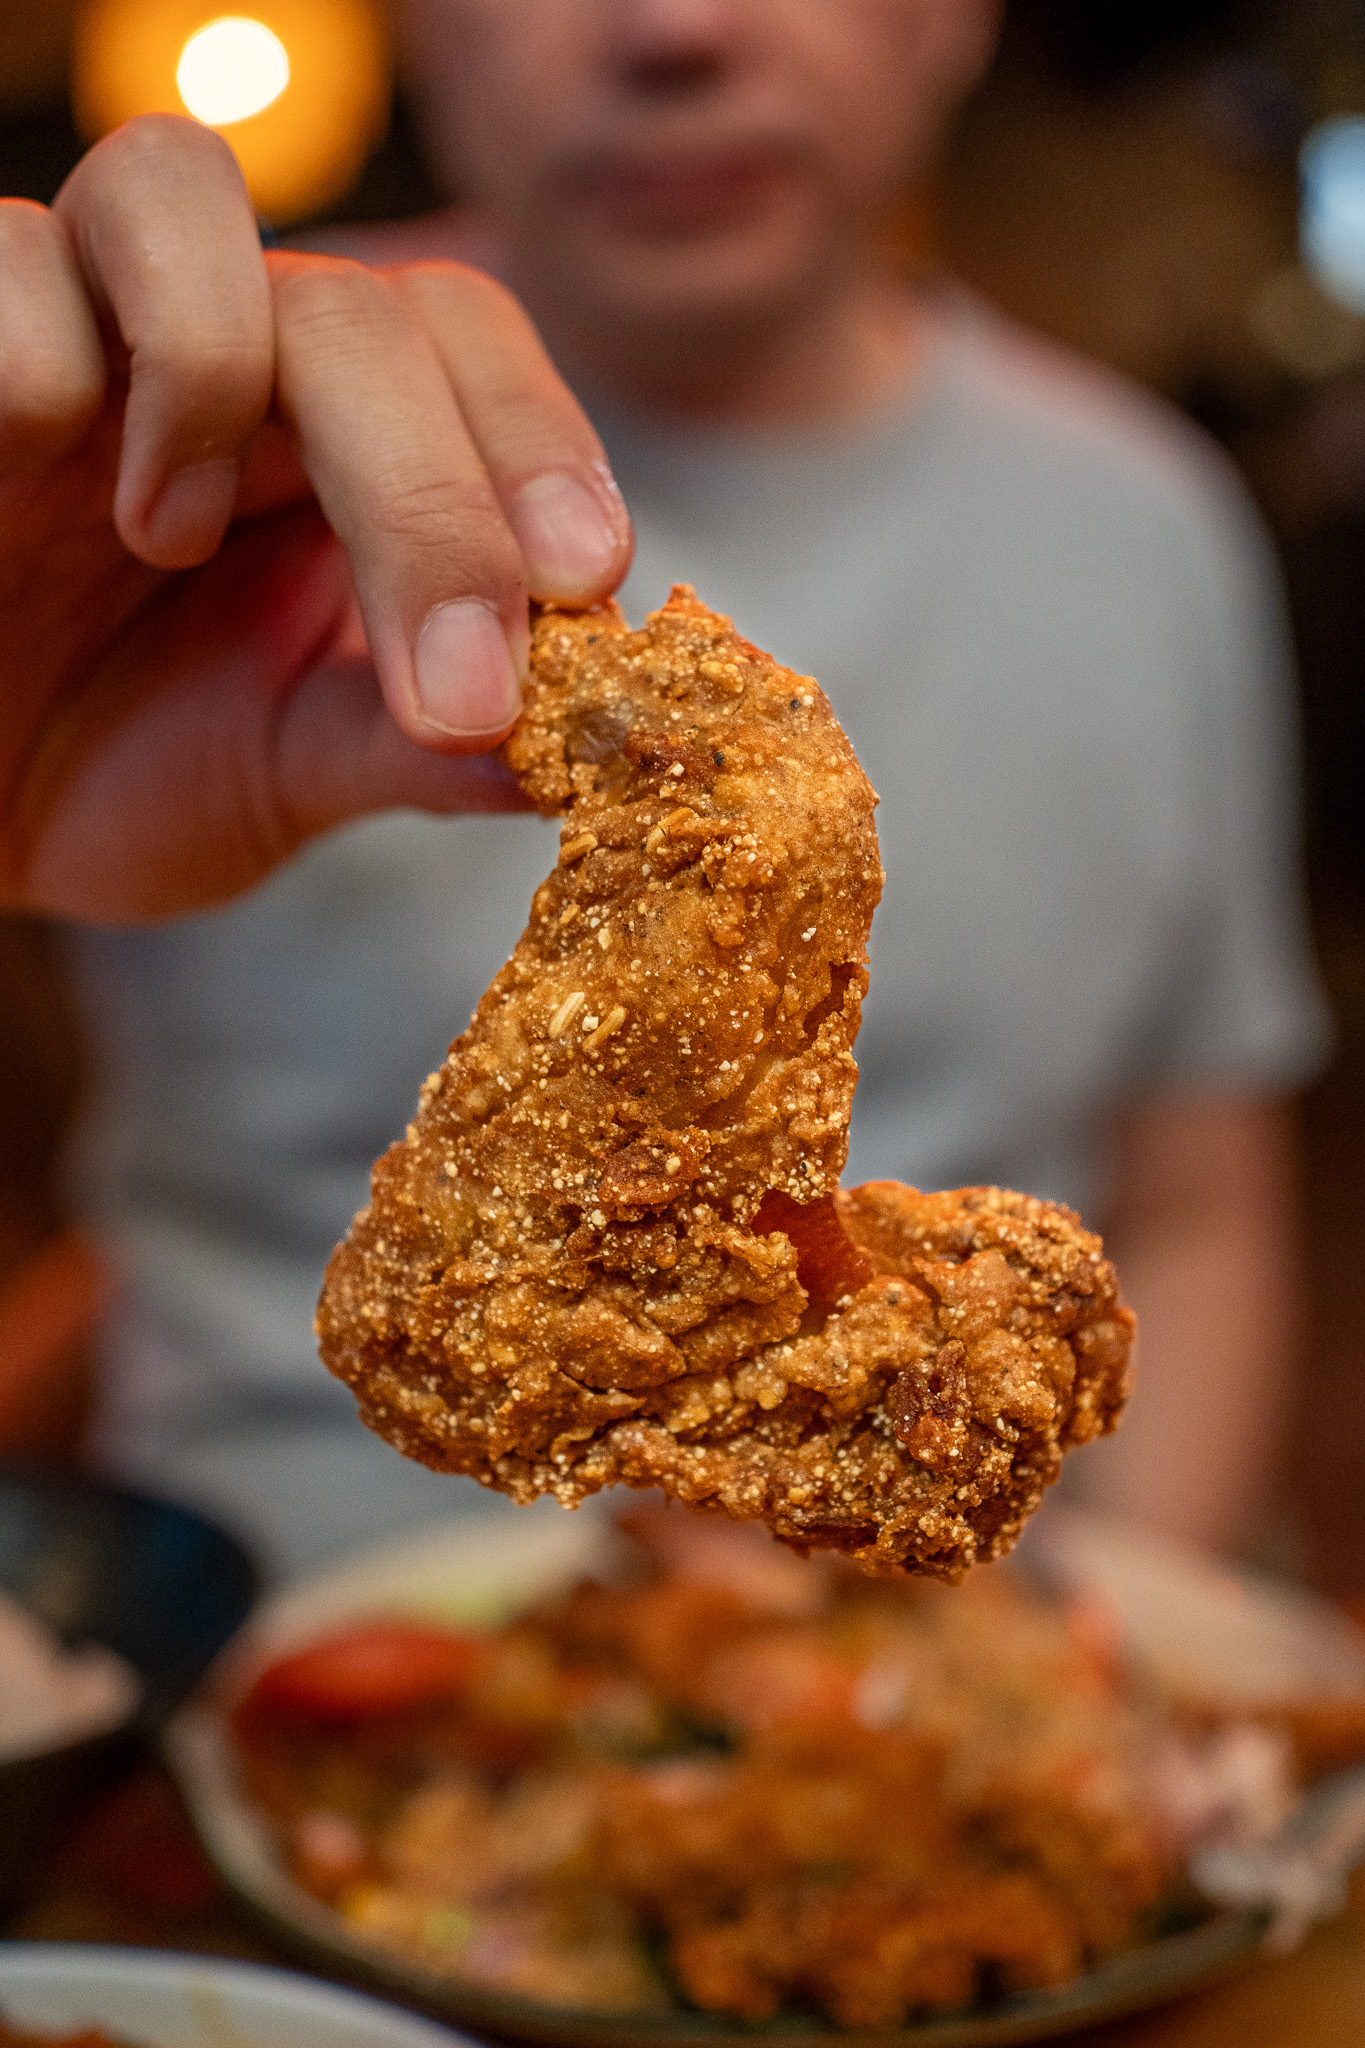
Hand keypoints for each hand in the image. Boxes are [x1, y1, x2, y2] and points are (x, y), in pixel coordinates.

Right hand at [0, 116, 632, 920]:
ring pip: (173, 187)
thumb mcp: (292, 770)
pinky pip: (5, 268)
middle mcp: (227, 352)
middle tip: (458, 686)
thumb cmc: (128, 770)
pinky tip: (30, 488)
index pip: (466, 341)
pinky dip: (42, 372)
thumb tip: (598, 748)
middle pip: (357, 301)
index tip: (586, 586)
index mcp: (339, 434)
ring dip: (210, 368)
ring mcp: (82, 329)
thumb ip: (427, 747)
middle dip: (432, 492)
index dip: (536, 441)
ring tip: (174, 541)